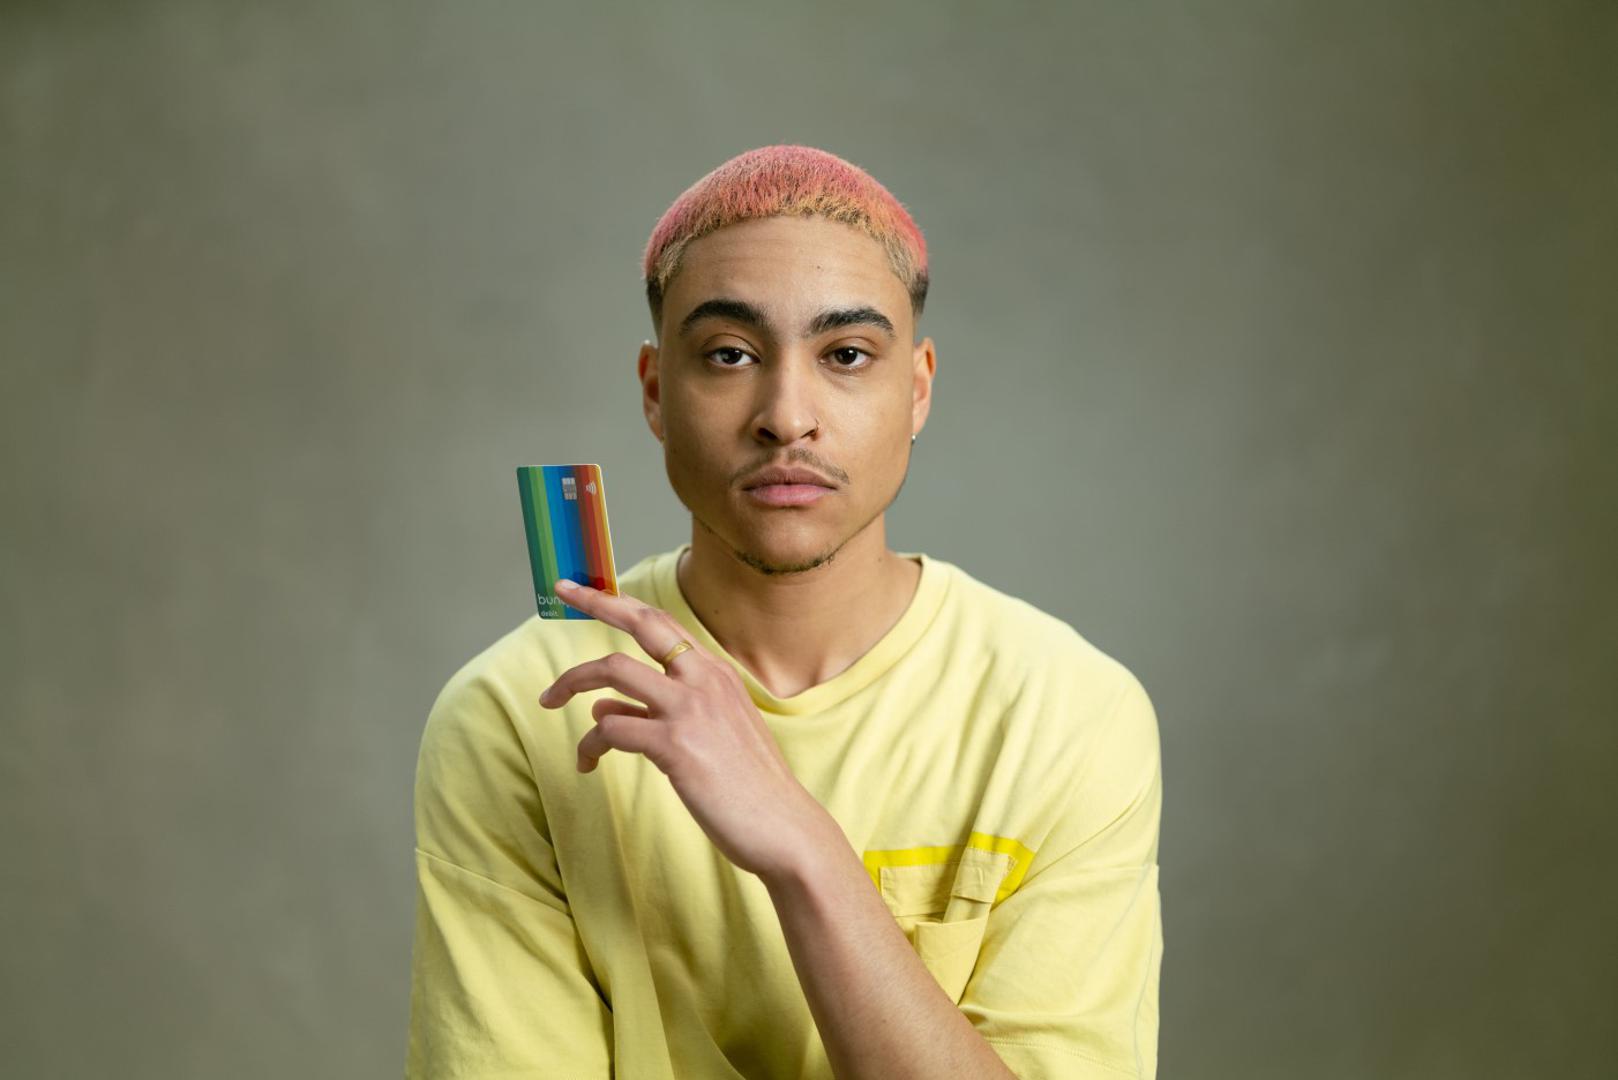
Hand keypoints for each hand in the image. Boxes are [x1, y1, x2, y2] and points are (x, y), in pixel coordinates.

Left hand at [537, 578, 832, 883]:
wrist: (783, 827)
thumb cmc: (748, 788)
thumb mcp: (710, 735)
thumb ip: (658, 714)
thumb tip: (604, 708)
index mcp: (716, 673)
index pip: (662, 621)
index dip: (621, 602)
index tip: (586, 590)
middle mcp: (704, 679)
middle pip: (641, 622)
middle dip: (596, 602)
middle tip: (562, 591)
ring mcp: (690, 709)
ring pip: (613, 670)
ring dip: (571, 682)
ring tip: (548, 700)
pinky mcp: (675, 745)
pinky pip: (611, 729)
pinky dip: (590, 743)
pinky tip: (588, 763)